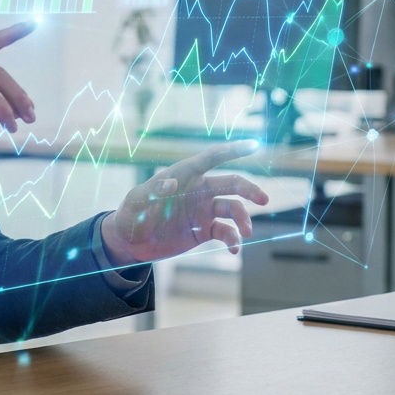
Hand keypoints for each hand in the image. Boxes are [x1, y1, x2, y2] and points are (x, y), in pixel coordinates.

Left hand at [100, 141, 268, 264]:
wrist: (130, 243)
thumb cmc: (130, 215)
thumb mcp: (136, 202)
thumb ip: (152, 192)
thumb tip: (170, 183)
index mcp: (183, 175)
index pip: (211, 158)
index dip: (232, 151)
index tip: (254, 145)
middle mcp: (198, 190)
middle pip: (231, 183)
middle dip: (249, 189)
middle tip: (263, 199)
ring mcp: (203, 210)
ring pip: (233, 209)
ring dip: (244, 219)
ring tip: (246, 234)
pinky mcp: (204, 230)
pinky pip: (226, 232)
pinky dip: (234, 240)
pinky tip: (233, 249)